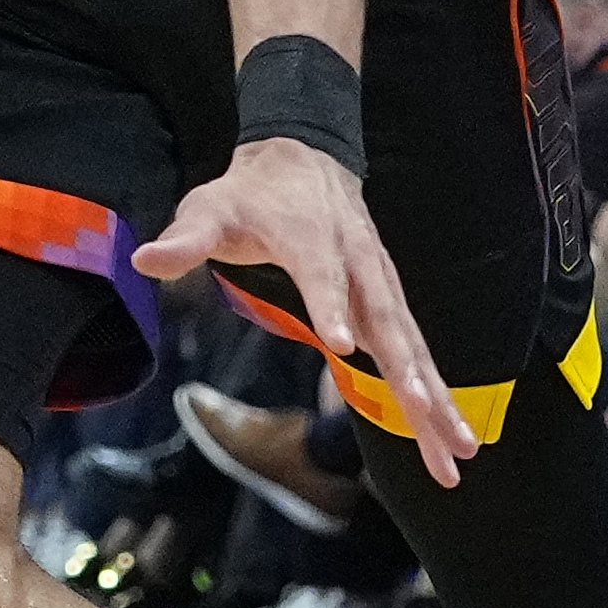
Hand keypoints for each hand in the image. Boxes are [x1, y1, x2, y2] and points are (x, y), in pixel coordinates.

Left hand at [134, 138, 474, 482]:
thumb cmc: (251, 193)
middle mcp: (358, 264)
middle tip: (428, 413)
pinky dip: (436, 395)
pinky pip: (415, 353)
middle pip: (388, 320)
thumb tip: (145, 259)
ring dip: (438, 398)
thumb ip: (185, 238)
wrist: (305, 156)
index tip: (343, 344)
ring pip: (413, 346)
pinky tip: (452, 440)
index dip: (332, 305)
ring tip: (462, 450)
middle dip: (409, 370)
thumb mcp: (211, 207)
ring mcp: (381, 286)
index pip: (323, 274)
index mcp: (313, 238)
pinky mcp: (389, 305)